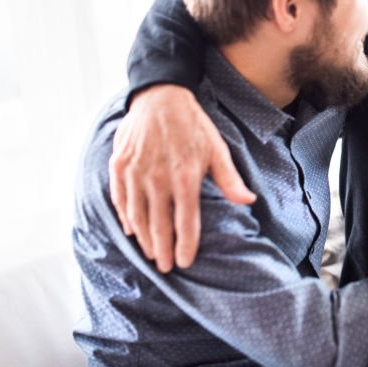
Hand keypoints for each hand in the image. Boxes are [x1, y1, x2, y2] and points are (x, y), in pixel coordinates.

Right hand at [109, 85, 255, 271]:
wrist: (160, 97)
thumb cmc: (193, 125)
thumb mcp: (217, 150)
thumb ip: (230, 179)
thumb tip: (248, 201)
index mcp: (185, 178)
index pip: (185, 222)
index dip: (185, 245)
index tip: (185, 262)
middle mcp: (158, 180)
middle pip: (159, 225)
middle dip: (163, 250)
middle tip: (166, 268)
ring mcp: (135, 174)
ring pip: (138, 216)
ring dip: (144, 239)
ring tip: (150, 254)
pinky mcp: (119, 167)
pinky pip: (120, 200)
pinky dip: (125, 218)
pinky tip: (131, 231)